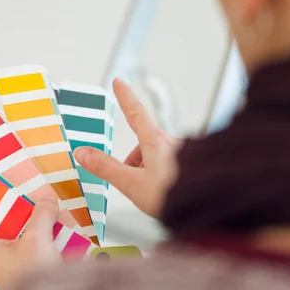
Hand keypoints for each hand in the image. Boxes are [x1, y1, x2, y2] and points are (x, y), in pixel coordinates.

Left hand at [0, 200, 60, 289]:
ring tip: (42, 198)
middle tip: (19, 182)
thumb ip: (41, 216)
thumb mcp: (36, 241)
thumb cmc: (32, 282)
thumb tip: (47, 202)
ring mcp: (14, 259)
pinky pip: (35, 241)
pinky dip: (43, 230)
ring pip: (18, 229)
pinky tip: (57, 220)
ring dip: (30, 216)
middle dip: (9, 202)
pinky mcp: (32, 264)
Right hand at [74, 79, 181, 218]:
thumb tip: (83, 153)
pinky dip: (163, 177)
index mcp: (156, 141)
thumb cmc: (172, 196)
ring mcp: (185, 154)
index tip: (119, 82)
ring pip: (157, 158)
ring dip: (149, 171)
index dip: (125, 97)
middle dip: (134, 162)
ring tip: (154, 193)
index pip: (135, 113)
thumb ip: (106, 168)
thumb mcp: (131, 183)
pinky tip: (166, 193)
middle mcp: (172, 143)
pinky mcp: (193, 167)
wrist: (206, 207)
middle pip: (143, 144)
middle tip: (133, 183)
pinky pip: (170, 167)